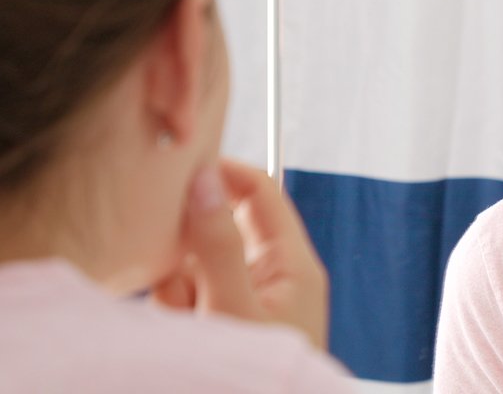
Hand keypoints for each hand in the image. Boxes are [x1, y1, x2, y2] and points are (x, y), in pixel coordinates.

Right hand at [152, 160, 328, 349]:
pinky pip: (184, 296)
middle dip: (188, 250)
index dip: (225, 171)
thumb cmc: (258, 384)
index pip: (260, 192)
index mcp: (292, 264)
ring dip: (177, 290)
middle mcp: (268, 276)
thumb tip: (205, 181)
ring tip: (188, 325)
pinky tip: (182, 337)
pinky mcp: (220, 321)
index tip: (181, 165)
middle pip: (217, 228)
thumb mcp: (235, 308)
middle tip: (176, 273)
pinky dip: (174, 313)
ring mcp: (242, 300)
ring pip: (192, 265)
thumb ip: (218, 246)